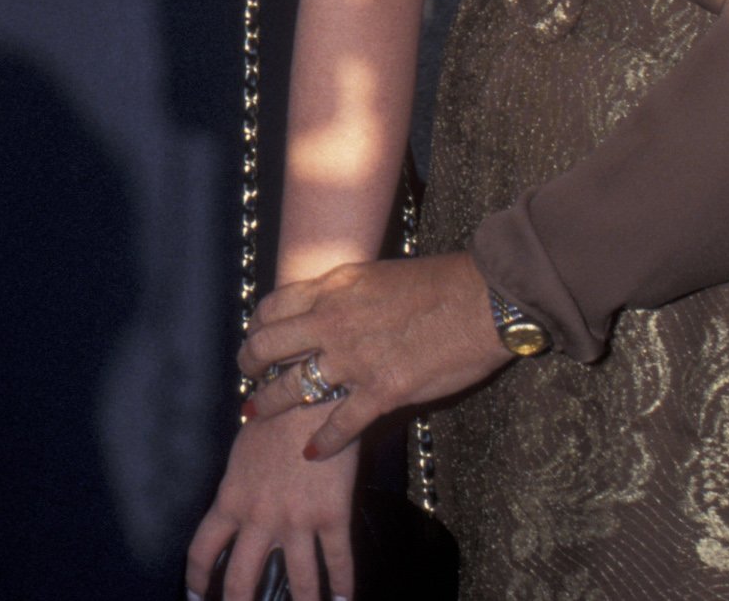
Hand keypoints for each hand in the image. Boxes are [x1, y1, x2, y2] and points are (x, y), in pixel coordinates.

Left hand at [185, 406, 360, 600]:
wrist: (308, 397)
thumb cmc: (272, 417)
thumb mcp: (241, 456)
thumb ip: (239, 489)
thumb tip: (237, 513)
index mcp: (230, 500)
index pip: (202, 549)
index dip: (197, 579)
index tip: (197, 597)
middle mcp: (259, 518)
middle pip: (242, 579)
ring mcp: (297, 521)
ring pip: (298, 582)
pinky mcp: (332, 516)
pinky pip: (338, 561)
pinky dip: (344, 587)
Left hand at [238, 252, 510, 461]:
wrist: (481, 301)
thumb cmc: (438, 283)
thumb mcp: (375, 274)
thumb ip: (344, 293)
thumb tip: (328, 306)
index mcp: (332, 288)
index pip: (273, 307)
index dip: (257, 326)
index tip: (256, 339)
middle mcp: (332, 321)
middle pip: (267, 346)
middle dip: (249, 365)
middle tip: (247, 377)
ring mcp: (354, 359)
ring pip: (292, 387)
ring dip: (269, 403)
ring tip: (256, 412)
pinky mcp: (382, 391)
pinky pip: (339, 423)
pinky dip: (322, 443)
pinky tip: (310, 453)